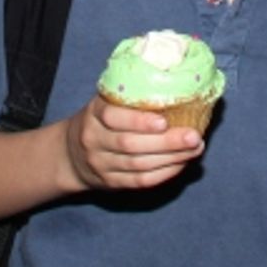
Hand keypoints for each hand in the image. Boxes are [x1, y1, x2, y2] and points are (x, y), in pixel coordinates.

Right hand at [63, 96, 204, 190]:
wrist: (71, 154)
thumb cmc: (100, 120)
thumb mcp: (105, 101)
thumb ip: (130, 95)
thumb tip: (175, 83)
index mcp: (94, 114)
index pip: (112, 117)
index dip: (138, 121)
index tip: (164, 121)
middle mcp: (94, 140)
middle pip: (130, 145)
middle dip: (166, 142)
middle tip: (194, 136)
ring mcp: (101, 165)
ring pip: (138, 165)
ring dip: (171, 158)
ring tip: (195, 149)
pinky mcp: (110, 183)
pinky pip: (139, 181)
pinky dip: (163, 173)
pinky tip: (181, 164)